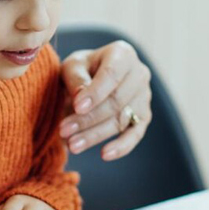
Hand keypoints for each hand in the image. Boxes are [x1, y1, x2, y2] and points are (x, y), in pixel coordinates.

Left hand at [59, 40, 152, 160]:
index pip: (111, 75)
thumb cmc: (81, 69)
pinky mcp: (143, 117)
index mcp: (123, 54)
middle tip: (63, 131)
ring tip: (72, 145)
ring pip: (121, 120)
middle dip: (88, 119)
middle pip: (116, 101)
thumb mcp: (73, 66)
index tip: (77, 106)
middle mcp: (139, 73)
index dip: (95, 92)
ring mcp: (144, 96)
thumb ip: (76, 78)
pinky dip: (122, 146)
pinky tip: (105, 155)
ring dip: (95, 135)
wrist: (91, 77)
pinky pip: (135, 134)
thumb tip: (81, 98)